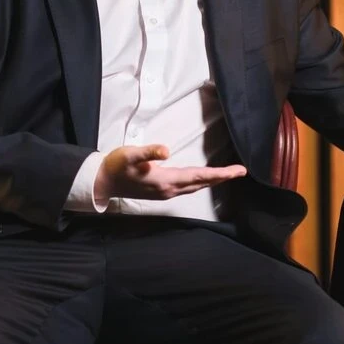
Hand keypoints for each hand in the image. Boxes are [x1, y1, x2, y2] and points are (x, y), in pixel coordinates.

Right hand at [95, 144, 246, 201]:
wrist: (103, 183)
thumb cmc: (116, 166)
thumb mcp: (130, 154)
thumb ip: (148, 152)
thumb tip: (166, 150)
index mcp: (165, 180)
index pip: (199, 176)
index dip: (220, 174)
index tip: (238, 171)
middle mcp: (169, 190)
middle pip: (201, 184)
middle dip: (222, 178)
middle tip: (240, 171)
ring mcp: (165, 193)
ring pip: (195, 187)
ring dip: (212, 181)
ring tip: (228, 174)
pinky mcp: (161, 192)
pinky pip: (188, 188)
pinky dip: (200, 183)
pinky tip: (204, 179)